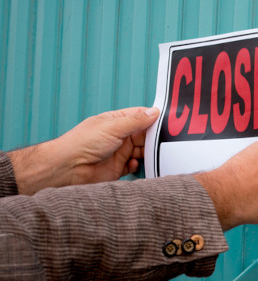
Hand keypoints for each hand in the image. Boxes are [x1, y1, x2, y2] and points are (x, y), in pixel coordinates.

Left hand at [9, 107, 159, 193]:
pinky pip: (134, 166)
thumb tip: (154, 112)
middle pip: (143, 134)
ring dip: (146, 152)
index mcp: (116, 121)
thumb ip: (136, 121)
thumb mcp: (113, 127)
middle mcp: (118, 136)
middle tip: (164, 139)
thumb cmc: (82, 143)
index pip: (139, 116)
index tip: (167, 120)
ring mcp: (118, 152)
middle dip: (152, 137)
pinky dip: (136, 165)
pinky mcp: (117, 168)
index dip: (152, 117)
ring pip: (141, 151)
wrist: (68, 168)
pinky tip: (132, 164)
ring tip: (150, 152)